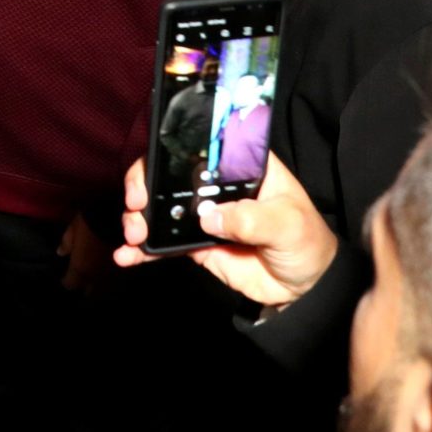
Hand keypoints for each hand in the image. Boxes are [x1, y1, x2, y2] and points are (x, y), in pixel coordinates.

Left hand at [58, 213, 111, 294]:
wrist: (119, 217)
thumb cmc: (92, 221)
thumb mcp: (74, 228)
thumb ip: (66, 243)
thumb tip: (60, 252)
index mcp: (81, 268)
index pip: (70, 284)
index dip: (67, 280)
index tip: (66, 277)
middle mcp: (97, 277)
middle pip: (90, 292)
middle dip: (85, 287)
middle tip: (83, 280)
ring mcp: (115, 275)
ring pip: (107, 289)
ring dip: (101, 284)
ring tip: (99, 278)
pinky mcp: (129, 269)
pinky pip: (119, 279)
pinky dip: (115, 277)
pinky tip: (114, 271)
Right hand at [114, 153, 337, 307]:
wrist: (303, 287)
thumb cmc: (305, 240)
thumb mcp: (287, 223)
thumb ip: (252, 218)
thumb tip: (209, 218)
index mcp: (240, 164)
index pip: (201, 143)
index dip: (173, 146)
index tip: (155, 164)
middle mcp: (216, 183)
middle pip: (169, 171)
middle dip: (144, 183)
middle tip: (137, 204)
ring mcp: (203, 213)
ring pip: (160, 206)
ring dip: (138, 217)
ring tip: (133, 235)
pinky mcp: (195, 243)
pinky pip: (163, 242)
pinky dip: (143, 249)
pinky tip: (126, 256)